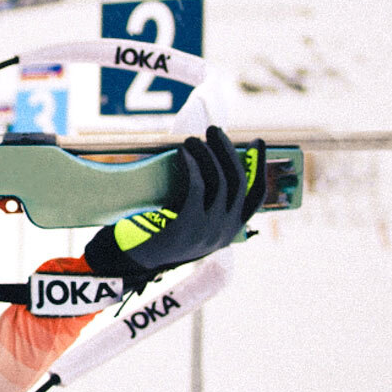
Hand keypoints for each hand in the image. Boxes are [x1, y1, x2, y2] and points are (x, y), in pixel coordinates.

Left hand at [83, 127, 263, 286]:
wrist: (132, 261)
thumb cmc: (158, 234)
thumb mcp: (192, 223)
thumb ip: (207, 202)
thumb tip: (211, 158)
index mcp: (230, 230)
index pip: (256, 196)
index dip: (260, 166)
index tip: (257, 142)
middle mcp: (224, 231)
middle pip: (237, 181)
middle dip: (227, 150)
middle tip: (213, 130)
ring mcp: (207, 231)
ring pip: (218, 181)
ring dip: (207, 154)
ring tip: (192, 139)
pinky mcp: (186, 227)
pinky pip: (196, 188)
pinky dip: (192, 166)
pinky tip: (183, 153)